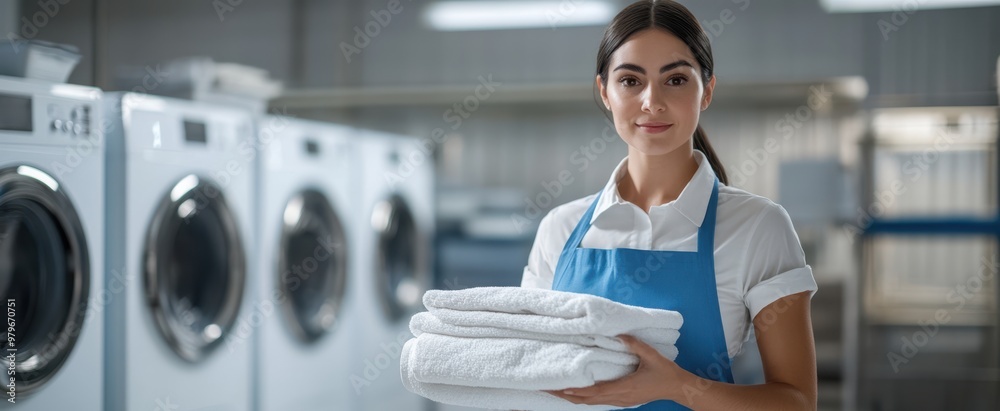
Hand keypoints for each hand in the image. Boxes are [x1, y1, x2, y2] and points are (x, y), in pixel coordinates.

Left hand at [544, 334, 692, 407]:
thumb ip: (635, 344)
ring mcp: (621, 401)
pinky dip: (585, 399)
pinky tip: (577, 394)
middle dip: (567, 396)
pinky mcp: (623, 401)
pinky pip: (599, 402)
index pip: (595, 392)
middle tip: (548, 390)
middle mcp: (619, 397)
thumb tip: (619, 334)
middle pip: (588, 400)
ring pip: (592, 403)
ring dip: (574, 398)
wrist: (677, 388)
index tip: (560, 388)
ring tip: (557, 392)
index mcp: (624, 387)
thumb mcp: (651, 355)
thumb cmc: (665, 372)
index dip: (577, 391)